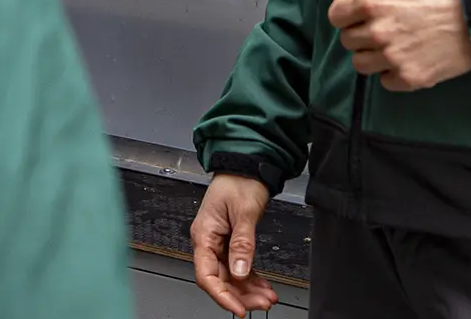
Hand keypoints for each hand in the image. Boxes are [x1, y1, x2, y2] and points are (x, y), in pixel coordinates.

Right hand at [190, 173, 279, 315]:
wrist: (246, 166)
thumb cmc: (239, 181)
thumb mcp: (243, 212)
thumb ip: (242, 243)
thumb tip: (240, 271)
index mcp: (204, 234)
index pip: (205, 275)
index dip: (221, 295)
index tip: (238, 308)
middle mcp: (209, 241)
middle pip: (220, 279)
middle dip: (240, 295)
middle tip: (261, 303)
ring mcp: (220, 243)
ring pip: (231, 277)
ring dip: (248, 290)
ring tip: (267, 297)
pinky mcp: (231, 242)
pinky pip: (238, 268)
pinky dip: (251, 279)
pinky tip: (263, 286)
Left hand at [326, 0, 470, 91]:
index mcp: (373, 3)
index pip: (336, 16)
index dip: (345, 16)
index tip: (356, 17)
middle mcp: (378, 32)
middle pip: (347, 41)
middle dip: (360, 35)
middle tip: (381, 31)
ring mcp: (393, 57)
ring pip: (361, 64)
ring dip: (372, 57)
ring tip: (392, 48)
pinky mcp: (409, 78)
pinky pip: (384, 81)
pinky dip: (392, 74)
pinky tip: (407, 60)